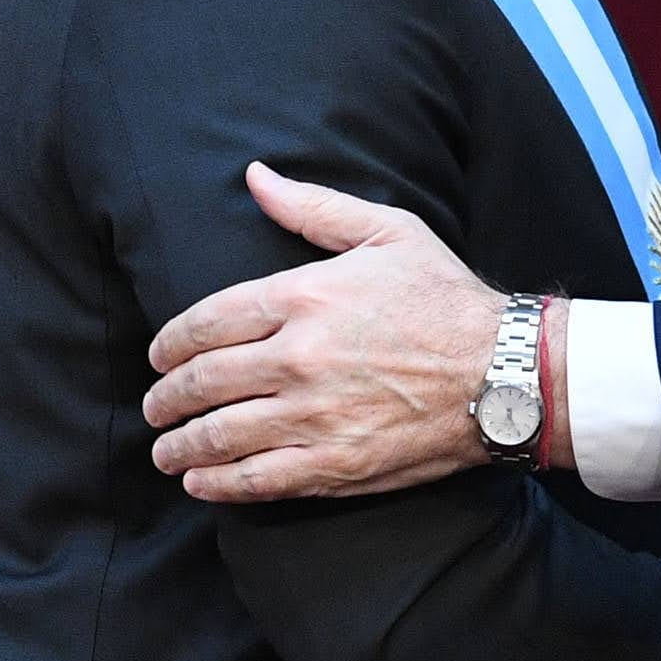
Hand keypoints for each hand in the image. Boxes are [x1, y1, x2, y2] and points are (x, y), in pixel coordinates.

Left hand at [145, 165, 507, 498]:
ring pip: (219, 435)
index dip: (170, 343)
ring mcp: (314, 415)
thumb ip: (313, 208)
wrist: (506, 373)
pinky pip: (256, 480)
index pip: (207, 322)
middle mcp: (299, 357)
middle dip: (165, 397)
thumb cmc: (446, 298)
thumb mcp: (387, 232)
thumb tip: (255, 176)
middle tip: (153, 407)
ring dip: (179, 446)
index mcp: (305, 297)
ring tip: (165, 450)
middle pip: (202, 382)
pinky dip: (217, 483)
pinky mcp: (334, 464)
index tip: (158, 355)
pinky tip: (200, 482)